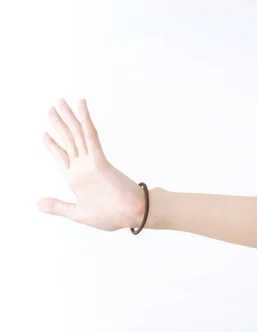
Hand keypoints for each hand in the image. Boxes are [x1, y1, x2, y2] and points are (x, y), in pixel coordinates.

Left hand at [37, 98, 144, 231]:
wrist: (132, 215)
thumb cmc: (111, 216)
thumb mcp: (77, 213)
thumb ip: (57, 206)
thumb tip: (38, 203)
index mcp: (77, 179)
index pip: (62, 156)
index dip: (52, 145)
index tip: (45, 133)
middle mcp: (82, 167)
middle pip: (68, 140)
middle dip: (58, 123)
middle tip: (53, 107)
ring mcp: (91, 161)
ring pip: (76, 134)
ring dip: (68, 118)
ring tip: (60, 102)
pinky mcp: (99, 160)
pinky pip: (90, 136)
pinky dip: (85, 121)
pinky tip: (81, 108)